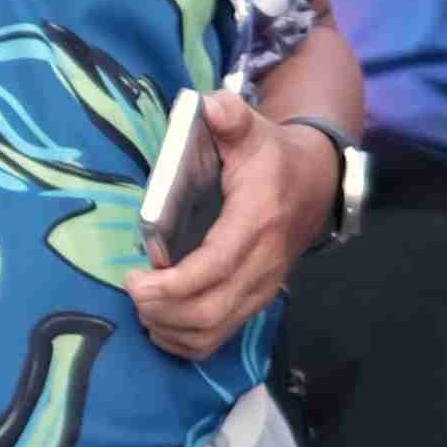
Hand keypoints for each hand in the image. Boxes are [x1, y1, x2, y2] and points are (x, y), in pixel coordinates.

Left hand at [123, 77, 329, 358]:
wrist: (314, 184)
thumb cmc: (271, 157)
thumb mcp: (253, 128)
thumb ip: (230, 116)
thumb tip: (210, 106)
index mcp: (257, 221)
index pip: (215, 268)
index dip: (172, 285)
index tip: (136, 279)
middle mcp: (264, 264)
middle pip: (210, 311)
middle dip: (161, 310)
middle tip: (132, 289)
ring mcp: (262, 288)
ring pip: (213, 331)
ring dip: (169, 328)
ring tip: (143, 305)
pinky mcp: (255, 301)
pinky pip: (219, 337)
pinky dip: (185, 340)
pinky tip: (161, 323)